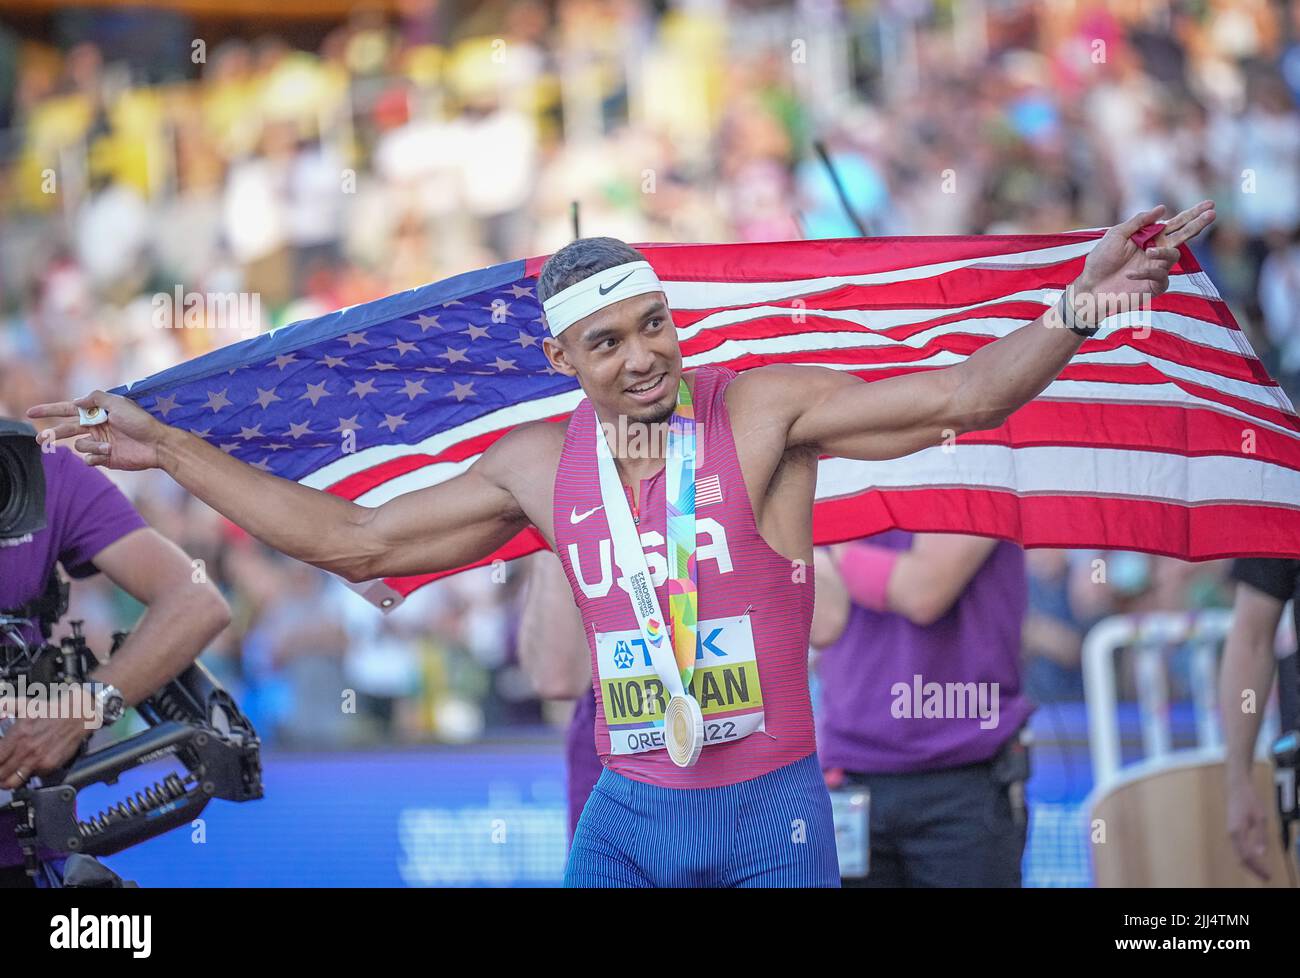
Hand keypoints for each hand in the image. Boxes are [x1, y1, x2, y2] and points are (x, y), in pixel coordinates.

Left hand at [0, 693, 96, 788]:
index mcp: (17, 735)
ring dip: (6, 782)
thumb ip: (5, 706)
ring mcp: (38, 760)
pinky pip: (32, 777)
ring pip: (12, 783)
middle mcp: (26, 750)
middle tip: (0, 771)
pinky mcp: (49, 765)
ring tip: (6, 778)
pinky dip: (29, 774)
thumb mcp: (25, 704)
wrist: (77, 716)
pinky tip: (30, 766)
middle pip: (0, 774)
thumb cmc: (51, 710)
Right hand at [26, 389, 169, 470]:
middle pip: (66, 430)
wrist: (157, 444)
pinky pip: (89, 459)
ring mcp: (99, 443)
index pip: (67, 409)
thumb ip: (95, 398)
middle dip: (52, 434)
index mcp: (96, 412)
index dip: (48, 410)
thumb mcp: (118, 403)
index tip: (30, 412)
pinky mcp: (105, 458)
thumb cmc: (140, 422)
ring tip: (109, 446)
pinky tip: (108, 453)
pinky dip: (95, 456)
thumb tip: (75, 401)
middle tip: (41, 439)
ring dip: (91, 446)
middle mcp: (95, 427)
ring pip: (79, 446)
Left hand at [1076, 200, 1216, 315]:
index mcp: (1149, 238)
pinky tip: (1130, 273)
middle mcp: (1156, 252)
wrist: (1090, 288)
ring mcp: (1157, 269)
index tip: (1210, 204)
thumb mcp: (1116, 235)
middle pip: (1183, 236)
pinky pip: (1160, 277)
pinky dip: (1146, 273)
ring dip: (1163, 252)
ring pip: (1174, 256)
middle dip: (1197, 224)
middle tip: (1212, 213)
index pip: (1174, 224)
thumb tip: (1163, 208)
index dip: (1191, 214)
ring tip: (1148, 251)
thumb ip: (1138, 222)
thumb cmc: (1100, 261)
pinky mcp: (1154, 287)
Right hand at [1225, 771, 1272, 880]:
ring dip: (1250, 864)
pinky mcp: (1232, 829)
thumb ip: (1260, 837)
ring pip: (1238, 853)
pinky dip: (1246, 856)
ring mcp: (1230, 832)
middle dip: (1253, 869)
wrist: (1236, 785)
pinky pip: (1238, 847)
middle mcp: (1231, 834)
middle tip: (1266, 877)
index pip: (1247, 856)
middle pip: (1240, 858)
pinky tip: (1254, 856)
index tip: (1268, 875)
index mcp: (1237, 832)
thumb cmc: (1249, 799)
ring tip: (1261, 870)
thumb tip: (1260, 854)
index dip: (1258, 868)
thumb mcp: (1260, 817)